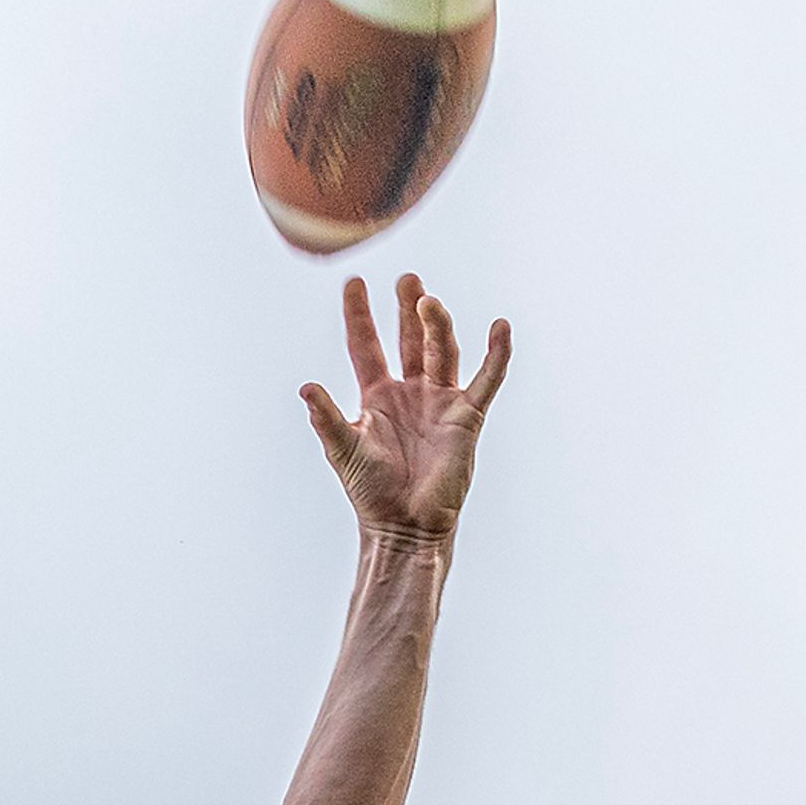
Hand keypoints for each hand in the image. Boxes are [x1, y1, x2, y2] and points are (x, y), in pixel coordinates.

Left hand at [301, 272, 510, 540]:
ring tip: (427, 300)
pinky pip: (487, 378)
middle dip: (407, 309)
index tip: (354, 282)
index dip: (360, 316)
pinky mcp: (466, 416)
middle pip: (410, 339)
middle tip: (406, 279)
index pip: (366, 346)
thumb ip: (326, 418)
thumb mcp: (344, 451)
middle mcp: (410, 392)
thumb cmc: (371, 493)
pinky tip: (500, 326)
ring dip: (436, 325)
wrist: (405, 525)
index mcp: (377, 397)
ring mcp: (440, 401)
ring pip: (442, 351)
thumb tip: (305, 387)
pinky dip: (496, 353)